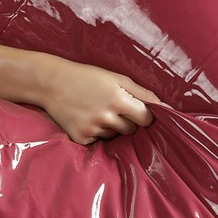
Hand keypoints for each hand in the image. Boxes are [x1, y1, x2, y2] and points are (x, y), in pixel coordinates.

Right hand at [38, 55, 161, 145]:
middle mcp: (105, 117)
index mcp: (117, 99)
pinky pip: (99, 141)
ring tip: (95, 110)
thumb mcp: (115, 78)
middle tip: (112, 106)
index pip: (145, 118)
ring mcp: (92, 129)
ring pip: (115, 135)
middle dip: (127, 120)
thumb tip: (166, 107)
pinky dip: (96, 132)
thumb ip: (142, 93)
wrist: (51, 83)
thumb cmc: (87, 77)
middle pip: (131, 129)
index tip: (138, 110)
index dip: (145, 115)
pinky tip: (86, 118)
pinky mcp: (81, 138)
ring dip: (111, 126)